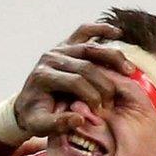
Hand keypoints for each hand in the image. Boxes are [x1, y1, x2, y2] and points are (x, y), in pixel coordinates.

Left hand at [14, 23, 135, 136]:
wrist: (26, 104)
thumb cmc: (34, 117)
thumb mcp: (40, 126)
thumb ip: (57, 125)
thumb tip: (80, 118)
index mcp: (42, 76)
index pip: (75, 82)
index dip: (93, 96)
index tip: (102, 111)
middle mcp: (49, 59)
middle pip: (85, 65)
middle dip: (104, 83)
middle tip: (114, 100)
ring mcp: (57, 49)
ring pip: (89, 47)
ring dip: (112, 57)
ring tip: (129, 71)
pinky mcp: (64, 44)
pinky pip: (84, 32)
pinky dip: (101, 29)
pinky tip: (117, 34)